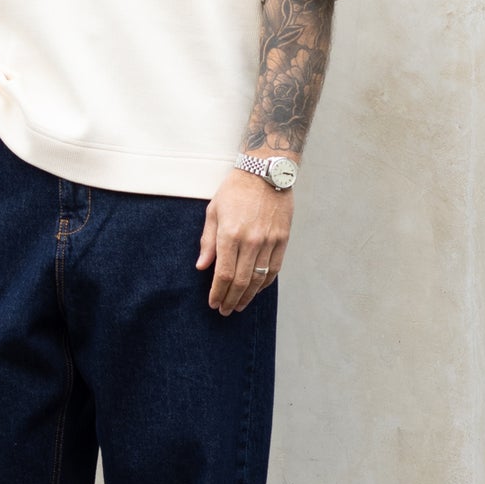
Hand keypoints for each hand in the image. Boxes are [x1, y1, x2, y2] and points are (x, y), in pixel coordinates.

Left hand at [196, 168, 292, 315]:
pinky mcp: (282, 239)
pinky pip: (274, 269)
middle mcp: (250, 241)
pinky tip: (256, 290)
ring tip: (239, 305)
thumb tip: (202, 266)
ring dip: (247, 296)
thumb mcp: (214, 211)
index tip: (213, 303)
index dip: (217, 293)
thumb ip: (208, 241)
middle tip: (225, 310)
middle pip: (240, 281)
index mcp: (230, 234)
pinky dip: (264, 284)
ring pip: (258, 279)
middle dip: (231, 300)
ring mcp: (269, 241)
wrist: (266, 172)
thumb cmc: (235, 190)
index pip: (223, 274)